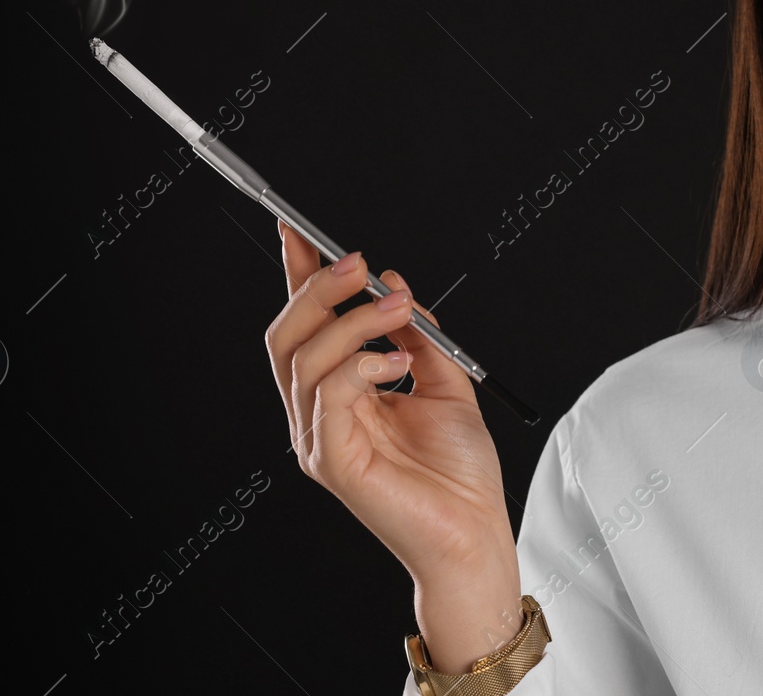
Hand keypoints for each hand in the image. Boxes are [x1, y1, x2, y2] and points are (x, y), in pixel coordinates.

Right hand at [266, 222, 523, 669]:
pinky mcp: (332, 461)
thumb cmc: (460, 473)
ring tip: (399, 309)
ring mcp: (319, 438)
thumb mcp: (445, 381)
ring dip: (354, 320)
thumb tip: (396, 285)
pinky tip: (397, 363)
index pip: (306, 325)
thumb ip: (418, 334)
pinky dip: (362, 365)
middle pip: (287, 337)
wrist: (475, 533)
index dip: (298, 276)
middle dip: (319, 288)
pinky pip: (329, 395)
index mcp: (339, 394)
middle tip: (358, 262)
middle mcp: (319, 415)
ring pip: (305, 358)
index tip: (298, 230)